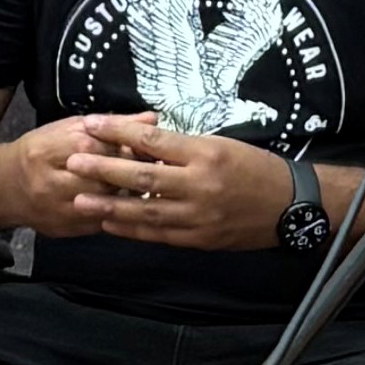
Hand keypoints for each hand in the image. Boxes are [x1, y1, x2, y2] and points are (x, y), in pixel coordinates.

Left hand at [22, 113, 309, 249]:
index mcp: (206, 153)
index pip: (153, 140)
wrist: (291, 205)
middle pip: (142, 175)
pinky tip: (109, 225)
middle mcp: (200, 184)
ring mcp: (199, 215)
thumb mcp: (222, 145)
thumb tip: (140, 142)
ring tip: (79, 200)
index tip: (90, 124)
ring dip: (109, 206)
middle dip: (104, 169)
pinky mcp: (200, 239)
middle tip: (73, 161)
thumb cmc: (256, 168)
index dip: (119, 132)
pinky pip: (159, 234)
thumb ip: (182, 146)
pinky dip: (132, 230)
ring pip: (145, 210)